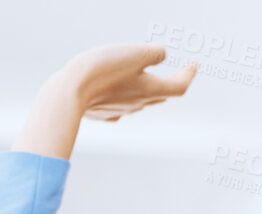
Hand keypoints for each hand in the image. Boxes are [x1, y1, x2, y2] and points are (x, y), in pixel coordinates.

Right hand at [15, 44, 196, 158]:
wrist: (68, 92)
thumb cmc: (102, 70)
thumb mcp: (136, 52)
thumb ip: (155, 52)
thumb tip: (160, 55)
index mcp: (150, 89)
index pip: (179, 85)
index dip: (189, 74)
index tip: (193, 64)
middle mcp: (137, 104)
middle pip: (160, 95)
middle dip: (169, 82)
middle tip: (174, 71)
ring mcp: (118, 111)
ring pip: (139, 101)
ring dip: (144, 89)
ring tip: (141, 77)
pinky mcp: (100, 113)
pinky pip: (117, 107)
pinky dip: (122, 98)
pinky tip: (115, 93)